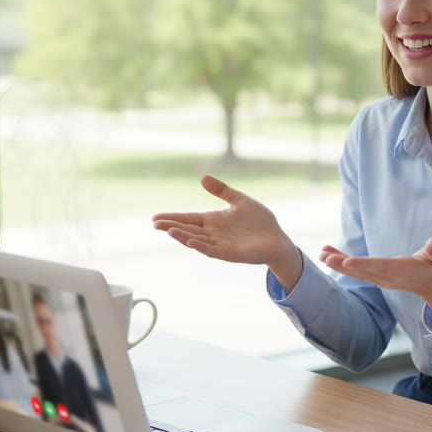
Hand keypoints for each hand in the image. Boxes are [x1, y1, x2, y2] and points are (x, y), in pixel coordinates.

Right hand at [153, 175, 301, 284]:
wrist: (277, 238)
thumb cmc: (260, 220)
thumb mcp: (239, 200)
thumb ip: (222, 190)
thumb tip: (202, 177)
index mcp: (213, 220)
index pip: (188, 218)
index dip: (172, 218)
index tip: (155, 217)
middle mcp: (213, 233)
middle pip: (188, 229)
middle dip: (171, 227)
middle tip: (155, 224)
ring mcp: (220, 244)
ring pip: (196, 240)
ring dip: (182, 236)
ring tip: (168, 231)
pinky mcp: (230, 254)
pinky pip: (212, 251)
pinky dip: (201, 247)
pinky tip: (190, 242)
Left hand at [320, 237, 431, 324]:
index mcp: (403, 271)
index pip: (381, 267)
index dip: (363, 264)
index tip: (346, 262)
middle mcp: (388, 278)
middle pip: (363, 271)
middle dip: (343, 265)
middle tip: (324, 257)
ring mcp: (381, 279)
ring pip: (357, 272)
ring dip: (338, 263)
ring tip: (321, 254)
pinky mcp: (377, 277)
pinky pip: (357, 271)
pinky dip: (342, 262)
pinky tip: (329, 254)